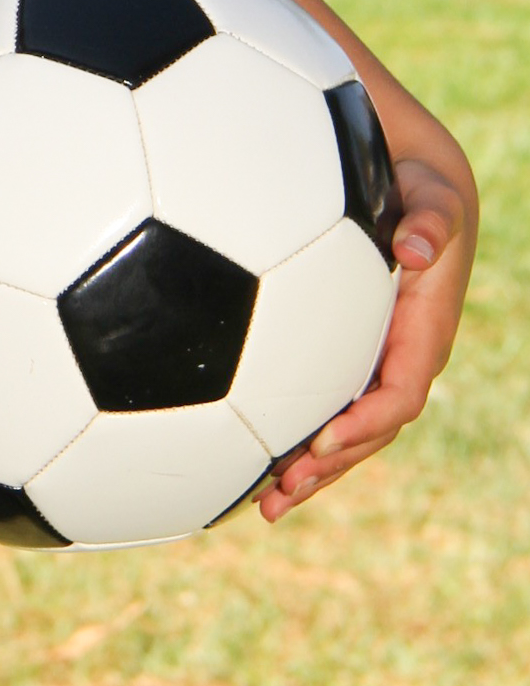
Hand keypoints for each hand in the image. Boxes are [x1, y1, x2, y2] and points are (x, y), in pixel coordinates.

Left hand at [259, 154, 473, 521]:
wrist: (414, 180)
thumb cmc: (419, 185)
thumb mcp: (432, 195)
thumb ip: (432, 219)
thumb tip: (417, 247)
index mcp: (425, 330)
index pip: (401, 393)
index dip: (364, 423)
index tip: (320, 442)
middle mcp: (403, 356)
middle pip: (371, 431)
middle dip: (329, 466)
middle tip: (279, 494)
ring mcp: (375, 360)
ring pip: (348, 431)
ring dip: (312, 470)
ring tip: (266, 504)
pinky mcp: (348, 355)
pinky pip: (327, 406)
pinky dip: (297, 439)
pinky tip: (253, 463)